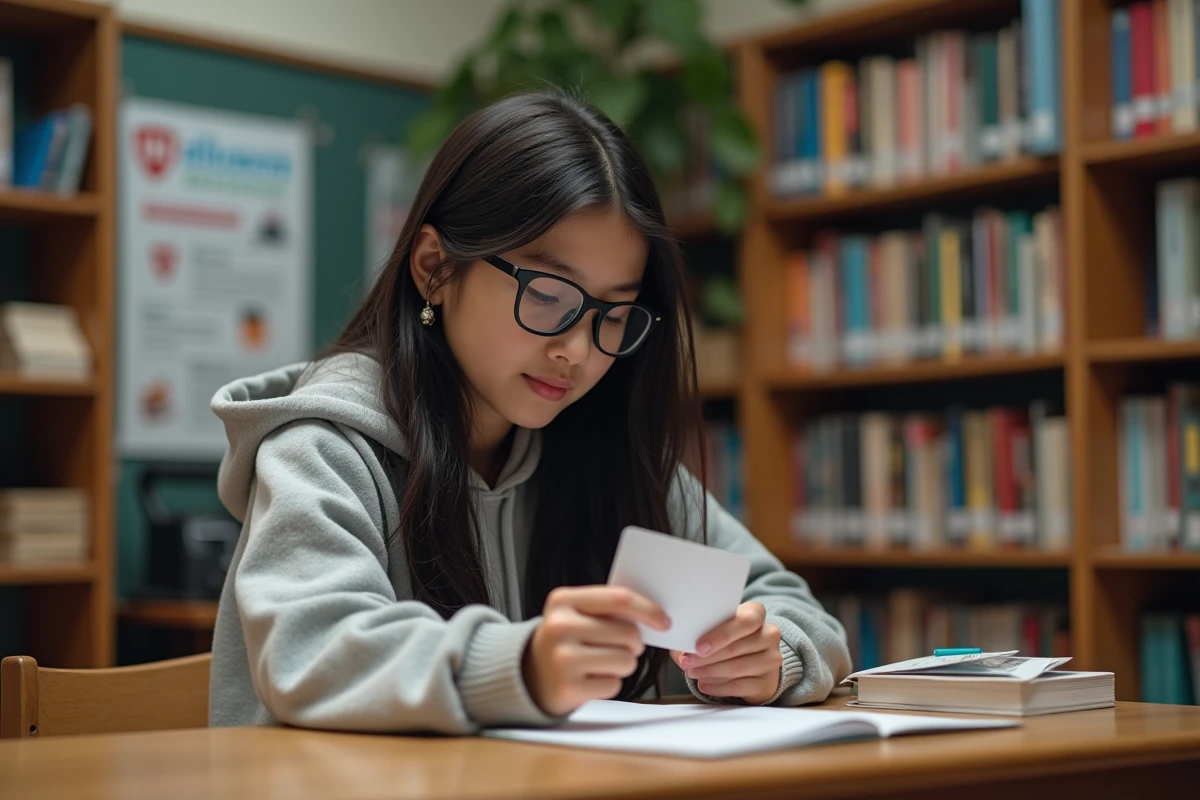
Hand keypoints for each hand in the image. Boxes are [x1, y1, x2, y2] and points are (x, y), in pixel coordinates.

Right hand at [523, 586, 670, 716]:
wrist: (531, 675)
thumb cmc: (567, 640)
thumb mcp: (577, 613)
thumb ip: (609, 607)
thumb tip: (656, 615)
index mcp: (563, 600)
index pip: (619, 599)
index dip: (648, 610)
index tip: (664, 621)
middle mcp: (559, 626)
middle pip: (629, 633)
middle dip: (634, 643)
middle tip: (618, 646)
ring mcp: (562, 658)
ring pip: (626, 660)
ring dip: (623, 664)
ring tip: (602, 662)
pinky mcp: (568, 687)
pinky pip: (615, 685)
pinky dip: (610, 683)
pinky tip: (591, 678)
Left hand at [670, 601, 781, 704]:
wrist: (752, 662)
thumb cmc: (727, 640)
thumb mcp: (715, 628)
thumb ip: (700, 629)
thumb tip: (679, 638)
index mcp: (757, 614)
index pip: (745, 621)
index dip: (721, 635)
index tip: (699, 647)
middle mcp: (770, 634)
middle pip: (737, 647)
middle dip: (707, 658)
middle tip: (687, 662)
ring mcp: (772, 659)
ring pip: (738, 667)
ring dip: (710, 672)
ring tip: (692, 673)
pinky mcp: (768, 682)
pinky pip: (740, 686)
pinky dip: (718, 687)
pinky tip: (704, 685)